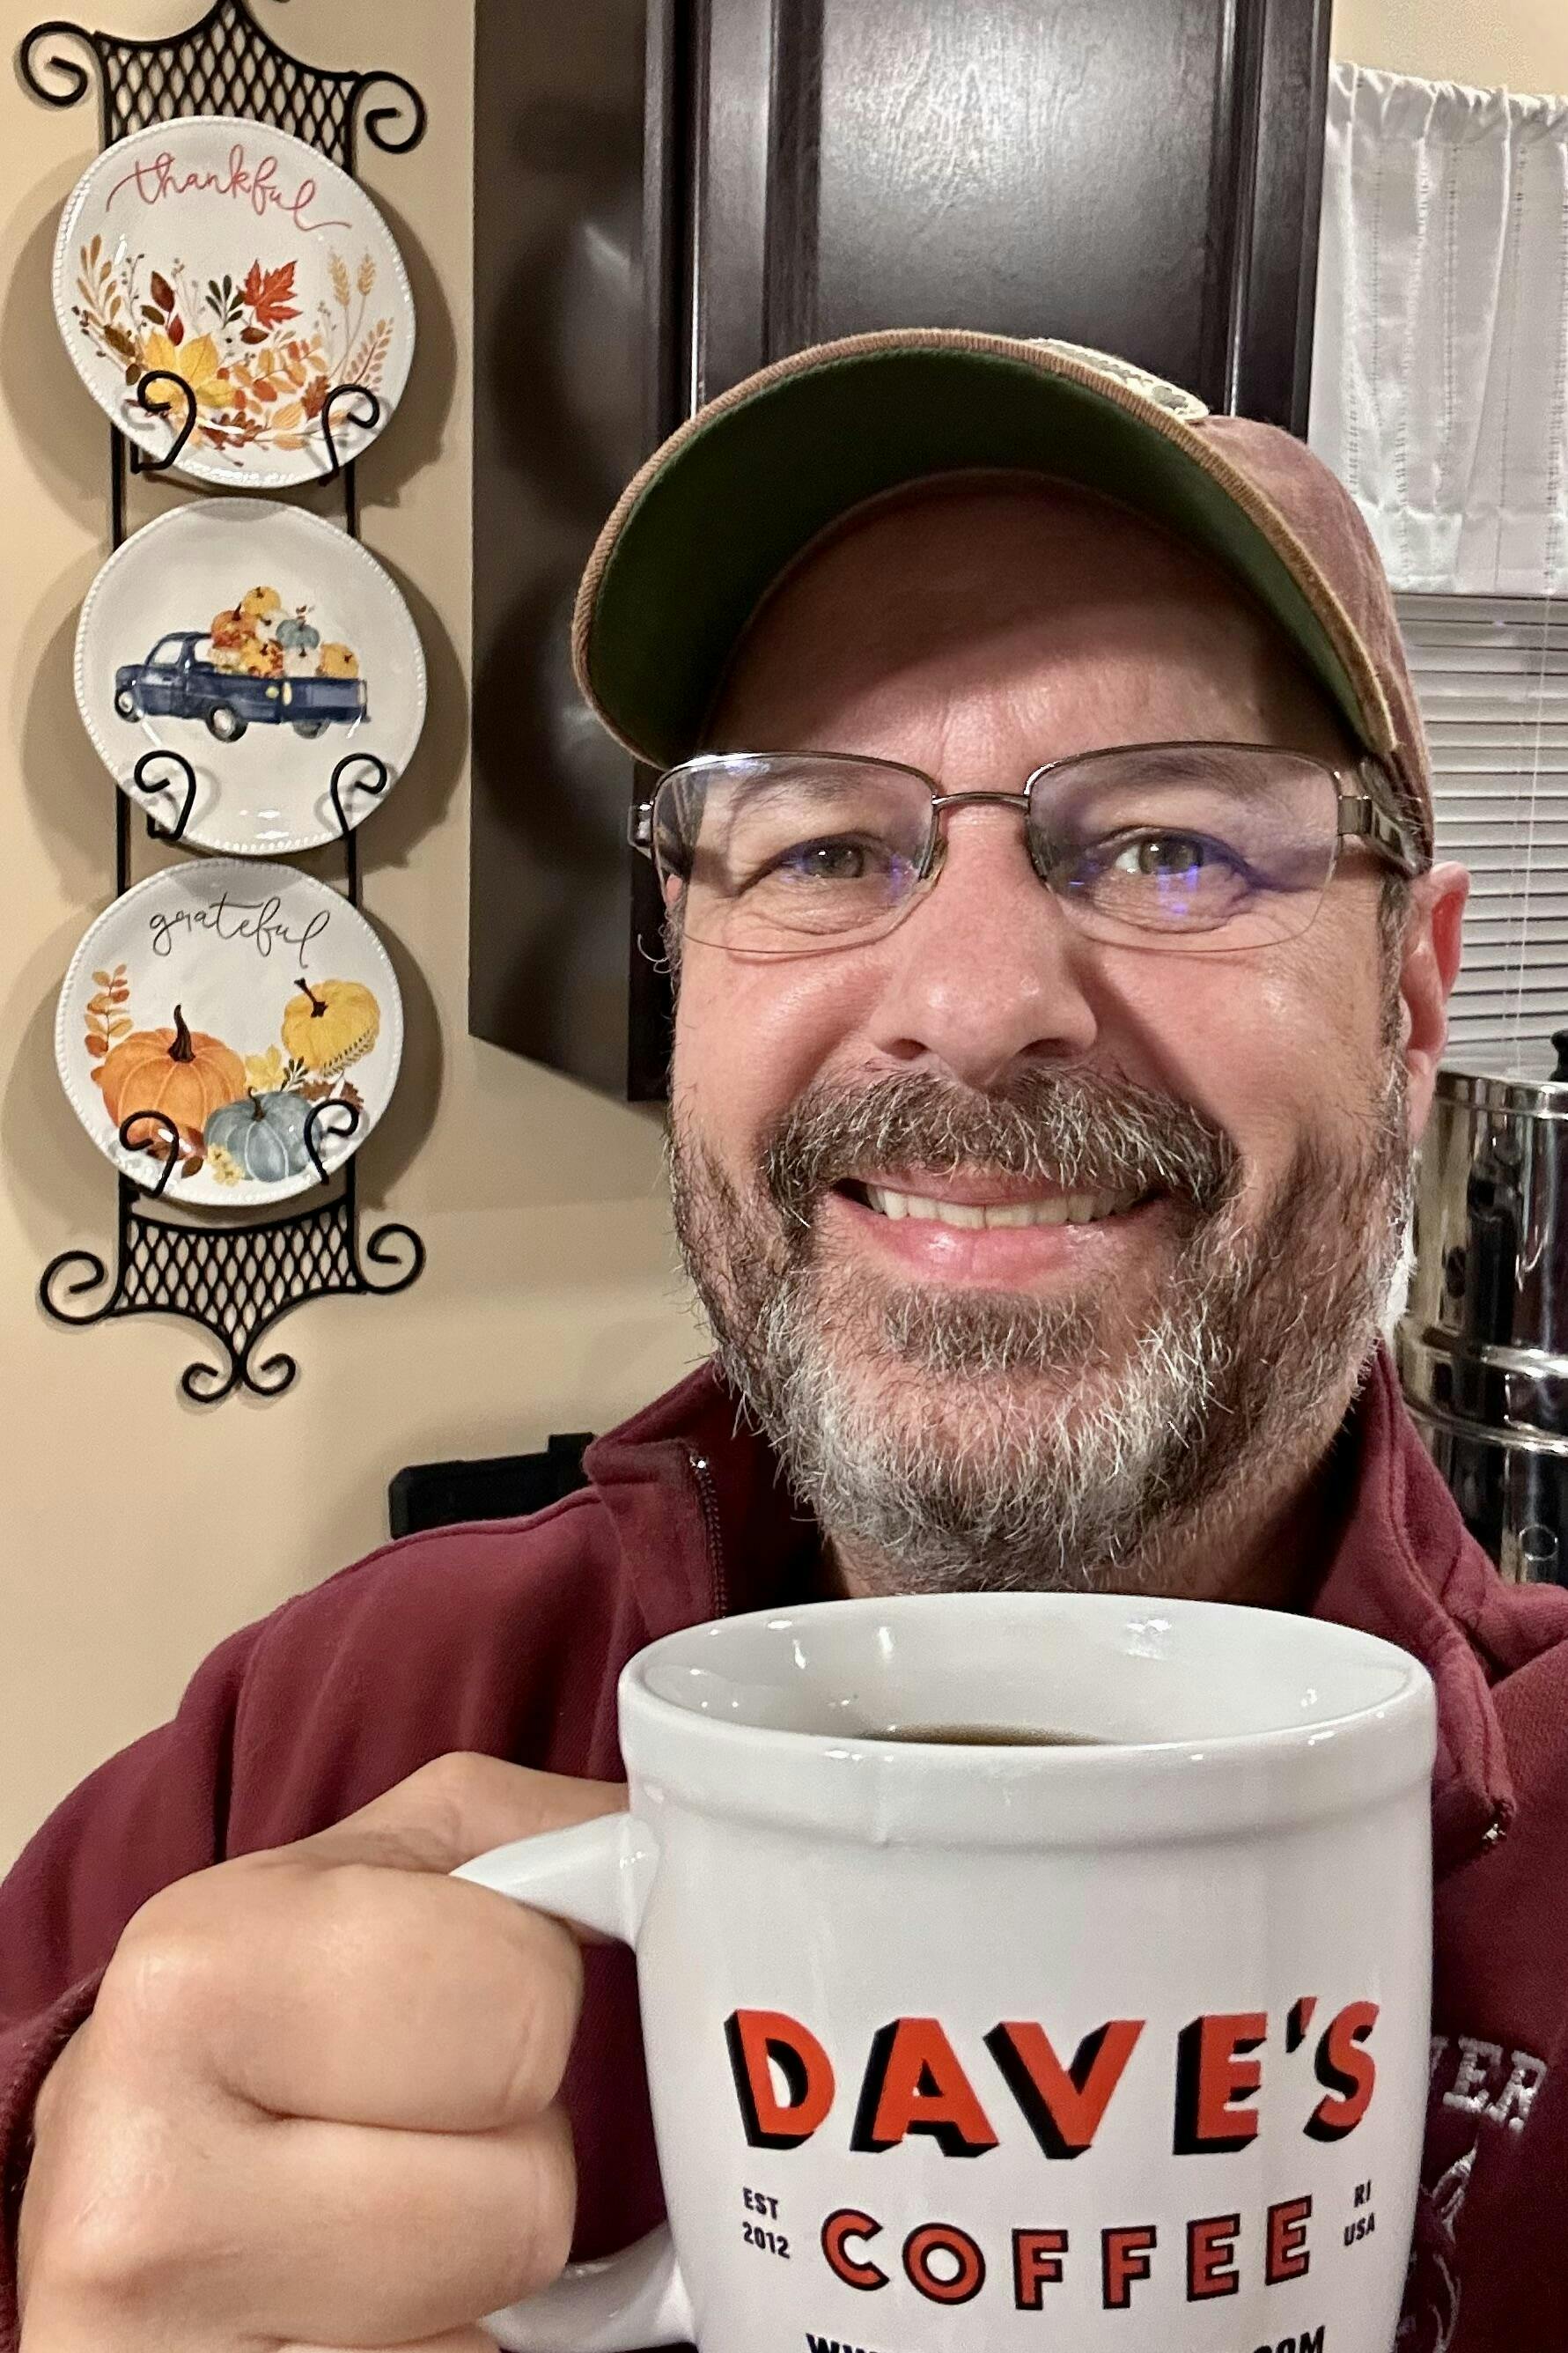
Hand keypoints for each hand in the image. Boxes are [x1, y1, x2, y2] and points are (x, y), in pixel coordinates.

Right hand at [17, 1756, 625, 2351]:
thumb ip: (535, 1836)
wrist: (86, 2187)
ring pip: (501, 2324)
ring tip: (372, 2214)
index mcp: (198, 1982)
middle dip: (507, 2148)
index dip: (530, 2003)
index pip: (527, 2008)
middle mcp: (150, 2191)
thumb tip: (690, 1839)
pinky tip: (352, 2308)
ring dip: (475, 2271)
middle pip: (531, 2196)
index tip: (451, 2000)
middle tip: (410, 2121)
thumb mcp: (361, 1874)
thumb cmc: (246, 2018)